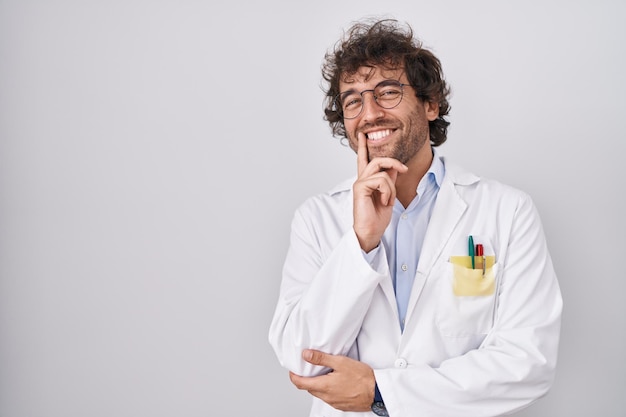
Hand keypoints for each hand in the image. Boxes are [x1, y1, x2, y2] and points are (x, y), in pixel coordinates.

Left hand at [289, 349, 375, 411]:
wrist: (377, 392)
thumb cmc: (362, 378)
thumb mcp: (340, 362)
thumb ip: (321, 358)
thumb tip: (306, 355)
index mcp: (324, 386)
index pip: (300, 384)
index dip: (293, 376)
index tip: (293, 370)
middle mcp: (327, 397)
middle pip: (309, 388)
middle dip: (306, 379)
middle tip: (308, 368)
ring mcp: (334, 403)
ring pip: (319, 393)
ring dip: (317, 384)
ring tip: (324, 373)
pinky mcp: (341, 405)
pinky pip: (329, 398)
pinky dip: (327, 390)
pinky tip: (335, 382)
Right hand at [353, 132, 407, 251]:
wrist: (371, 231)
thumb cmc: (377, 217)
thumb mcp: (389, 194)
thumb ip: (390, 180)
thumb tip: (396, 168)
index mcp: (367, 180)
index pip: (363, 159)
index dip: (362, 146)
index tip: (362, 134)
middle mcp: (361, 179)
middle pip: (378, 159)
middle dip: (394, 162)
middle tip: (404, 168)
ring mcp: (360, 182)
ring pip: (382, 170)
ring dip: (392, 185)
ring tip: (389, 199)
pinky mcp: (360, 187)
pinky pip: (381, 180)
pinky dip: (388, 191)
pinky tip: (384, 201)